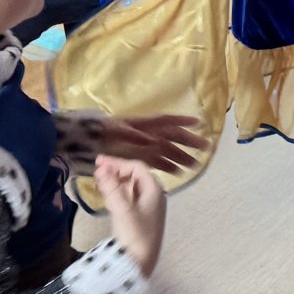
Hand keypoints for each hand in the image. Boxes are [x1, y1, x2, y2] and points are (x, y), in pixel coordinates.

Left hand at [91, 113, 206, 173]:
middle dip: (189, 142)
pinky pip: (157, 161)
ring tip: (195, 165)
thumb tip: (153, 140)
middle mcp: (148, 134)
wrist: (86, 143)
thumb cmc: (103, 134)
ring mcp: (144, 146)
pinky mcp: (139, 157)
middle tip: (206, 147)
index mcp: (144, 125)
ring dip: (182, 157)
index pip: (167, 121)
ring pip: (168, 151)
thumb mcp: (117, 132)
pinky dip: (168, 166)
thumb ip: (134, 135)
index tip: (198, 122)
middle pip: (172, 137)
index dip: (182, 120)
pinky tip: (177, 173)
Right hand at [95, 156, 167, 273]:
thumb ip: (111, 187)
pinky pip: (130, 197)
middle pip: (135, 175)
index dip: (118, 163)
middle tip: (97, 169)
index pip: (137, 167)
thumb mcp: (122, 209)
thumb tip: (101, 167)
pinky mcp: (141, 218)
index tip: (99, 163)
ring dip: (116, 181)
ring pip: (132, 186)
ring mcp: (148, 207)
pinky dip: (118, 192)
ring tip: (99, 180)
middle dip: (116, 170)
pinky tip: (107, 195)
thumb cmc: (134, 235)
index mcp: (154, 190)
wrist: (139, 264)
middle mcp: (154, 196)